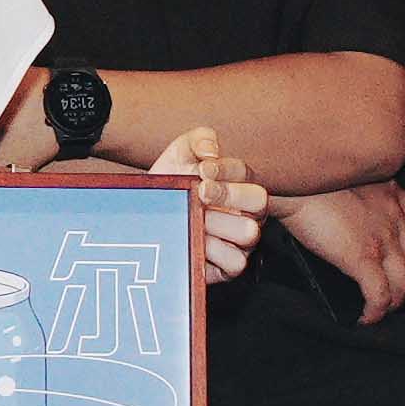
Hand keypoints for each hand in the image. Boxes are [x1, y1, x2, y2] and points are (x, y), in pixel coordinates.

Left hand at [156, 127, 265, 286]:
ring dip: (219, 224)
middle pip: (259, 200)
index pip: (244, 172)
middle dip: (229, 194)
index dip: (226, 170)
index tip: (202, 170)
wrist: (145, 219)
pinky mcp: (229, 266)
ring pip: (250, 232)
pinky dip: (214, 252)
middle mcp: (246, 211)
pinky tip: (195, 240)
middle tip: (201, 192)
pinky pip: (236, 262)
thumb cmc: (170, 186)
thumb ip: (198, 139)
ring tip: (196, 218)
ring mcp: (240, 240)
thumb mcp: (180, 154)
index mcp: (238, 183)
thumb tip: (211, 151)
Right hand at [275, 180, 404, 321]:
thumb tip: (355, 217)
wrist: (296, 177)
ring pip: (404, 283)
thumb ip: (363, 194)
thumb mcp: (349, 175)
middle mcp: (394, 218)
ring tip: (382, 311)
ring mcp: (382, 240)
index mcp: (391, 195)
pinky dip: (375, 312)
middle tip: (398, 295)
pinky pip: (379, 295)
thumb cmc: (311, 174)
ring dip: (395, 302)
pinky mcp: (363, 258)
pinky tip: (366, 318)